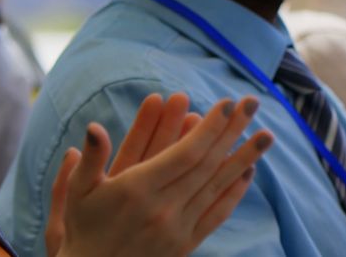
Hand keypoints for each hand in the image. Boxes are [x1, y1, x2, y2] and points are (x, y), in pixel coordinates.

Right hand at [46, 93, 273, 256]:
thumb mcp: (78, 193)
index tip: (226, 104)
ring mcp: (178, 228)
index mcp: (137, 190)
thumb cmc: (84, 229)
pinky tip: (248, 171)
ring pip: (218, 186)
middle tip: (253, 103)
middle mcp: (163, 209)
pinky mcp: (186, 243)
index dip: (209, 128)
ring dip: (245, 158)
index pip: (185, 154)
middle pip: (208, 164)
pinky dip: (235, 191)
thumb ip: (91, 160)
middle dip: (232, 131)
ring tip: (267, 135)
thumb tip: (93, 127)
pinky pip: (217, 213)